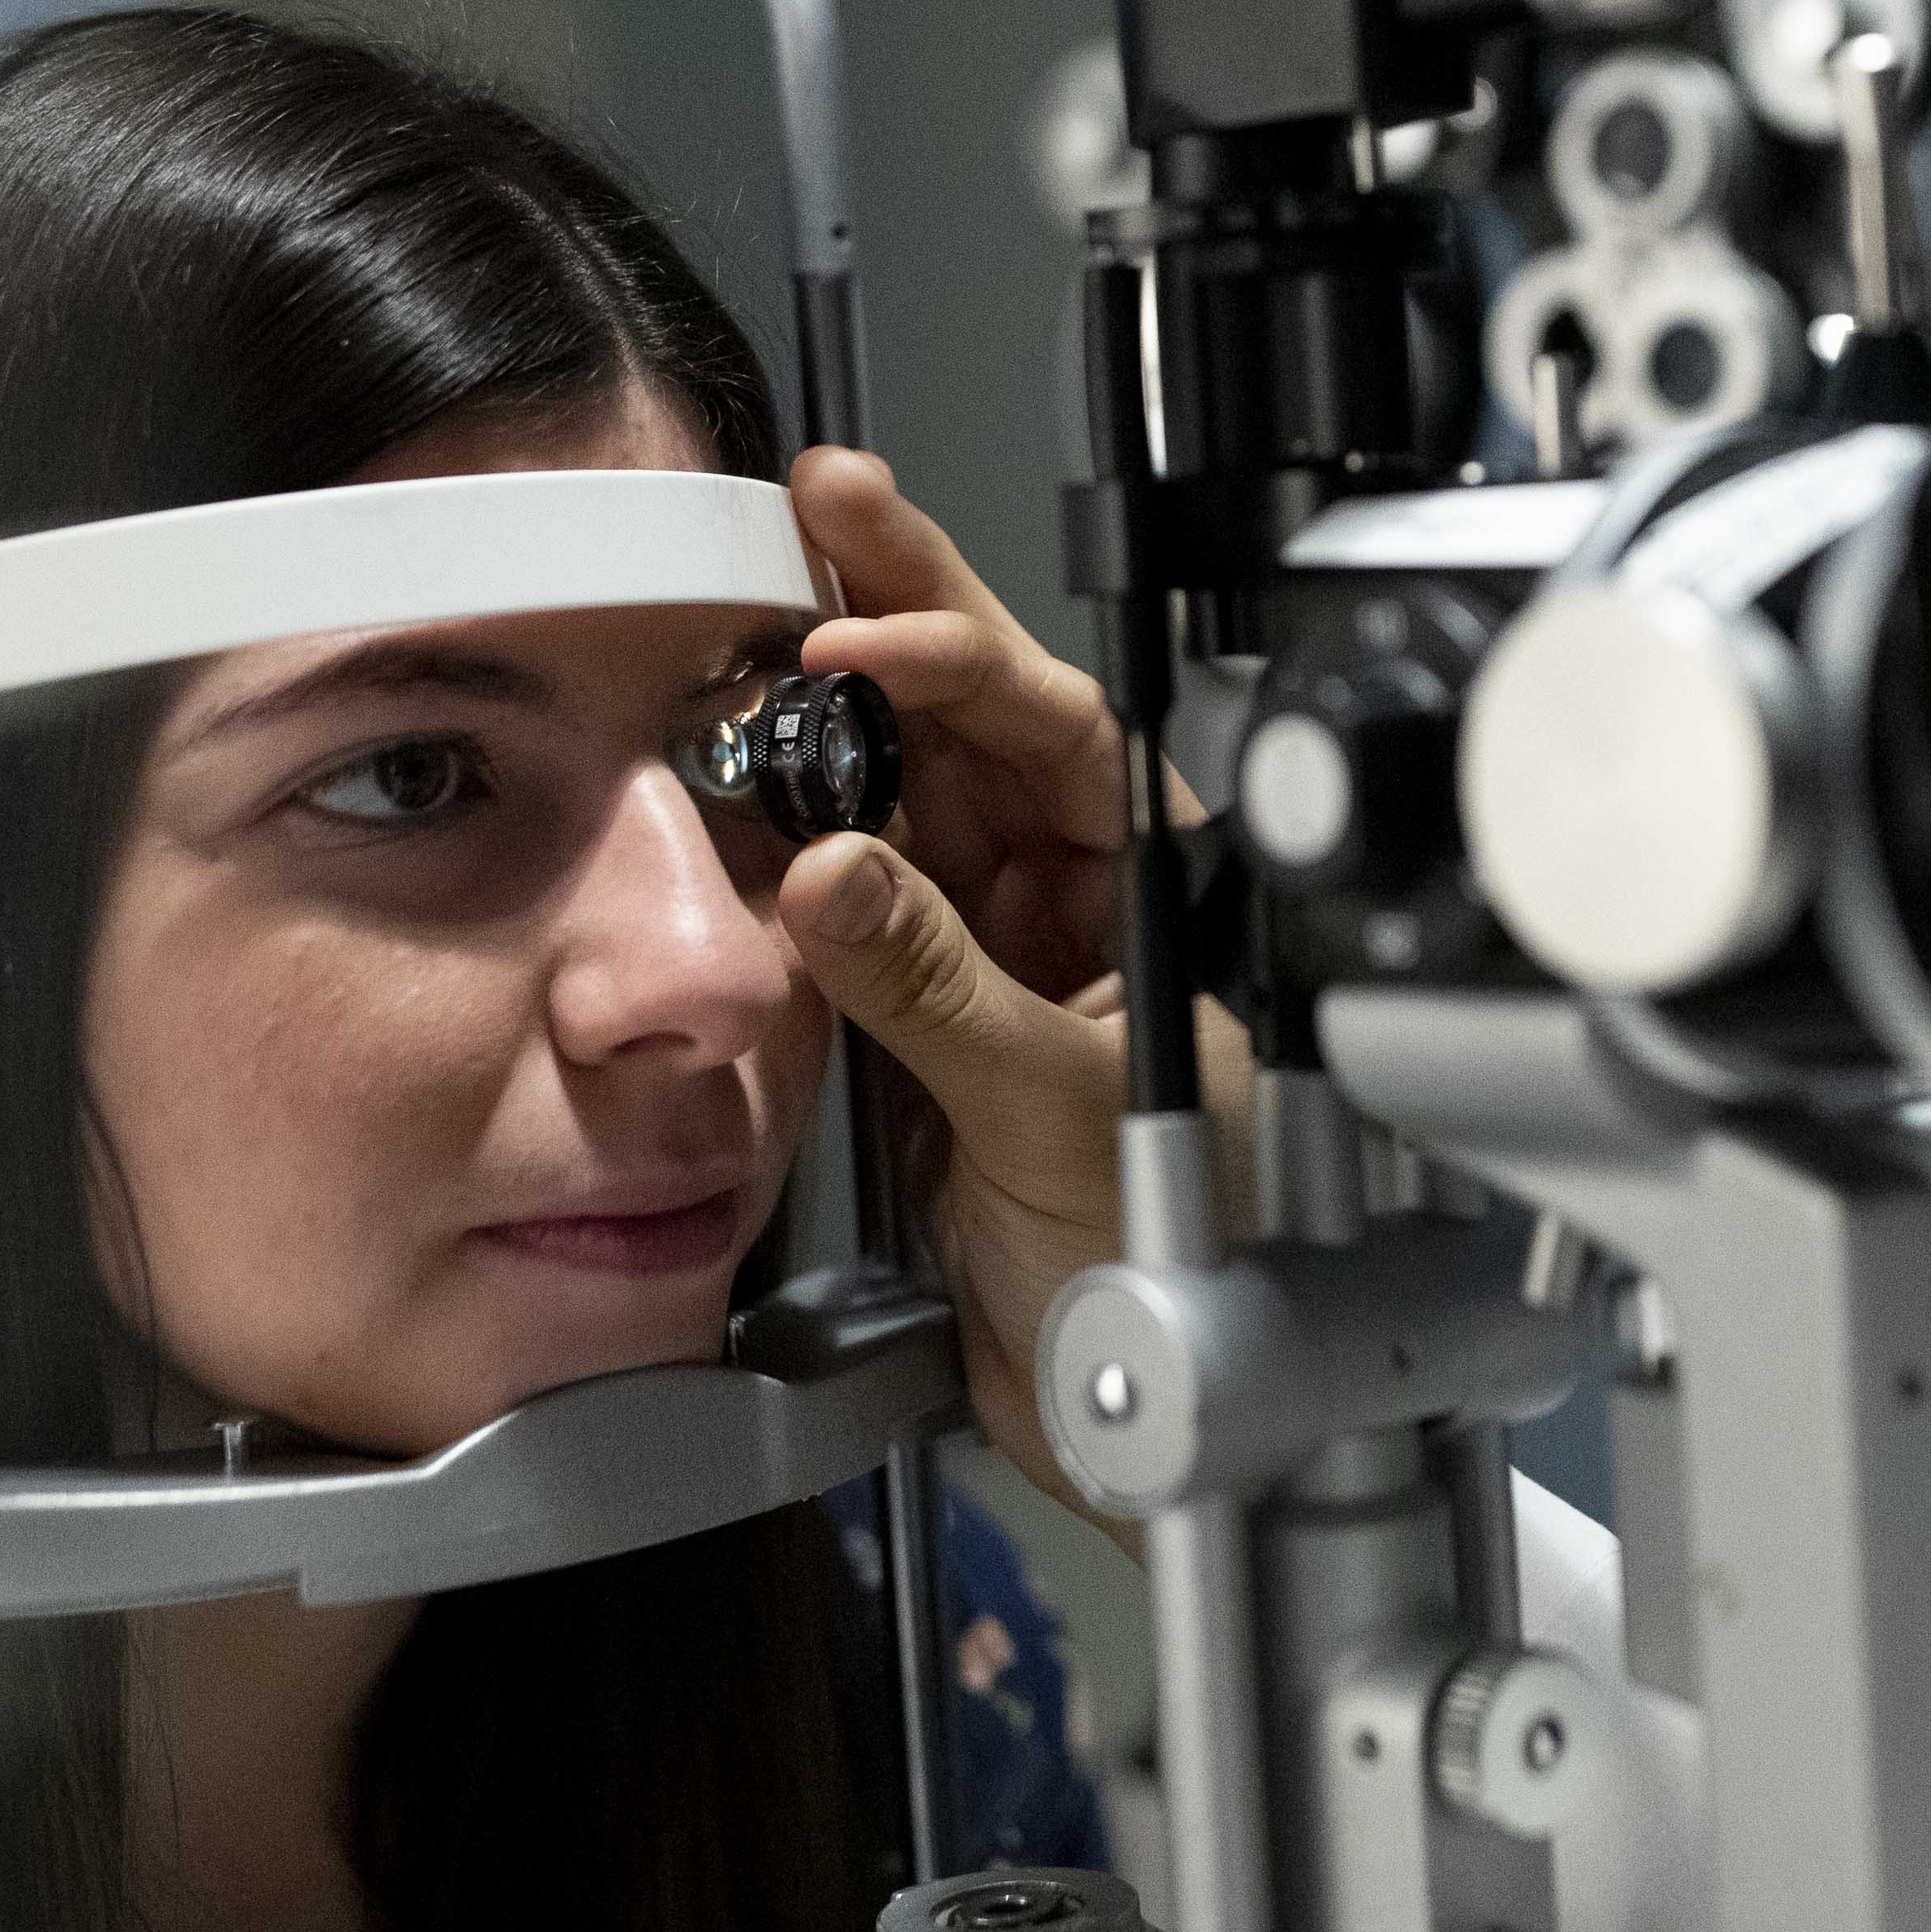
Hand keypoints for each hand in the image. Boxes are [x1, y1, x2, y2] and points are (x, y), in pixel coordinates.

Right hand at [774, 451, 1248, 1515]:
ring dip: (820, 721)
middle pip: (971, 726)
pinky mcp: (921, 1031)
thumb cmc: (1202, 1275)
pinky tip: (728, 783)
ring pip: (894, 802)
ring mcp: (997, 957)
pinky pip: (842, 913)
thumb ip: (935, 989)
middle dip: (891, 609)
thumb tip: (829, 871)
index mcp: (1162, 889)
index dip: (952, 662)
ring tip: (742, 617)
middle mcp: (1084, 901)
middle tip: (818, 494)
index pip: (1057, 727)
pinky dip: (781, 853)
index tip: (857, 633)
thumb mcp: (1056, 1110)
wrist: (1151, 1437)